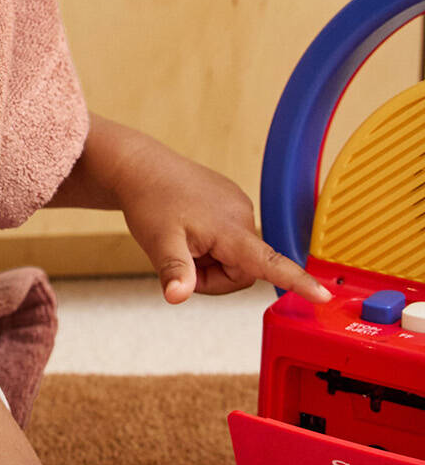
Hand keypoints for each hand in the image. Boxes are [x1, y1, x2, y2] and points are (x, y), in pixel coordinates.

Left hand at [111, 134, 331, 306]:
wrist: (141, 167)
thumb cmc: (151, 200)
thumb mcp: (157, 242)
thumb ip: (175, 271)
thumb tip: (177, 297)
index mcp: (230, 228)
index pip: (270, 262)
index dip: (296, 281)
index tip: (323, 295)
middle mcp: (242, 216)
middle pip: (242, 271)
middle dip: (213, 277)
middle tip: (181, 262)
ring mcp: (238, 208)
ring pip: (235, 258)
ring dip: (210, 261)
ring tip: (182, 241)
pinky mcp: (231, 205)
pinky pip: (229, 241)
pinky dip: (210, 246)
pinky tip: (188, 229)